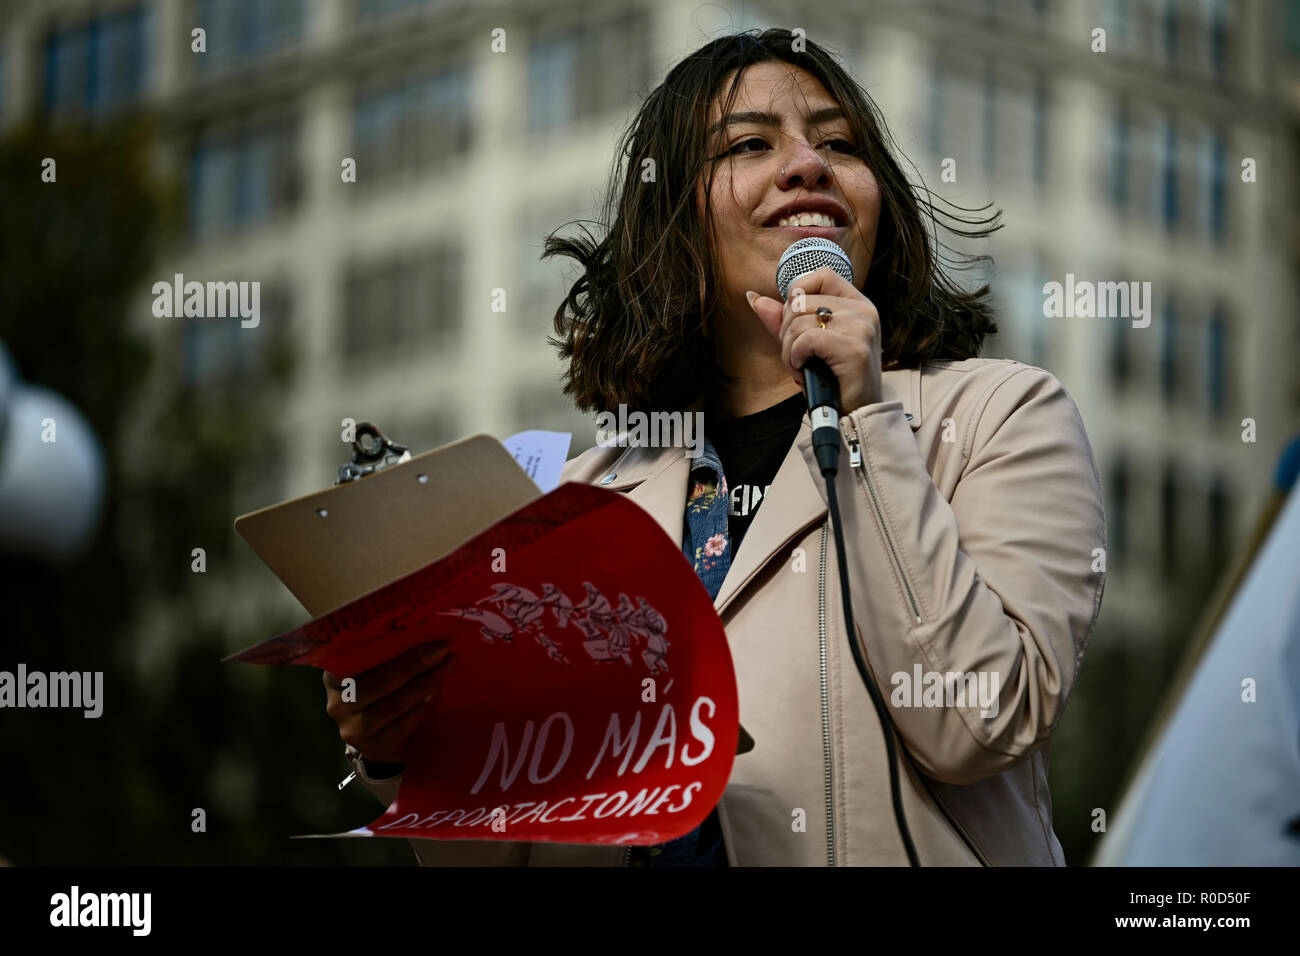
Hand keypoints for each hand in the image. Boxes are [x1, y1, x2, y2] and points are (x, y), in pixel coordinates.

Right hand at [323, 640, 453, 764]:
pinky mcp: (373, 747)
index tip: (418, 629)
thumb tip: (424, 630)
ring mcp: (353, 729)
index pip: (356, 657)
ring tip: (445, 666)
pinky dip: (422, 707)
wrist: (383, 743)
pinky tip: (436, 694)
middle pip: (380, 681)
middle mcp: (337, 703)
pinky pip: (403, 724)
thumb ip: (388, 655)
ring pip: (394, 704)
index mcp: (334, 677)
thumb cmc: (382, 695)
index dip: (388, 643)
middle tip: (442, 648)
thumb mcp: (376, 672)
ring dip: (425, 684)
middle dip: (415, 663)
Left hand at [746, 266, 883, 411]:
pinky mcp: (854, 349)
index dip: (796, 294)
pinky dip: (795, 357)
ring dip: (789, 350)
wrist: (853, 414)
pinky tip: (803, 370)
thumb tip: (753, 297)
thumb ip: (782, 319)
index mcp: (856, 303)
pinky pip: (806, 339)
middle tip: (795, 354)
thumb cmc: (831, 378)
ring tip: (800, 366)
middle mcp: (864, 310)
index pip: (820, 276)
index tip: (794, 323)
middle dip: (786, 331)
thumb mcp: (805, 344)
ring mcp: (862, 328)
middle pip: (802, 301)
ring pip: (800, 322)